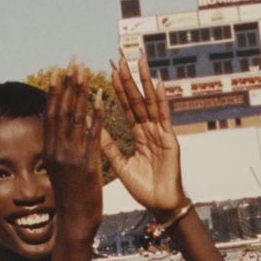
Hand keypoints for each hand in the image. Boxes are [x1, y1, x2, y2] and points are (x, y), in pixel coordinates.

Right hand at [43, 63, 105, 241]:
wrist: (76, 221)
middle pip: (61, 111)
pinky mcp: (86, 164)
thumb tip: (57, 132)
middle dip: (67, 85)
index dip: (55, 92)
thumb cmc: (71, 196)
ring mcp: (70, 157)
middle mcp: (56, 150)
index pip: (50, 115)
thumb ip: (58, 149)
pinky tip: (102, 98)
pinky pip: (92, 134)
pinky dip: (96, 115)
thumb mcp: (60, 169)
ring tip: (85, 73)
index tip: (60, 72)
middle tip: (73, 63)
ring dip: (80, 93)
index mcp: (49, 150)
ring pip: (74, 118)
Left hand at [103, 57, 185, 216]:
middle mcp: (150, 129)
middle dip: (129, 77)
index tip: (109, 68)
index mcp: (139, 135)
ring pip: (150, 101)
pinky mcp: (170, 140)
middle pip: (138, 98)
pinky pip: (164, 116)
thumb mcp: (121, 164)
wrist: (160, 205)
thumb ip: (108, 146)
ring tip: (139, 60)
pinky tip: (157, 83)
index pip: (127, 106)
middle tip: (121, 55)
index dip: (118, 88)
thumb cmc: (143, 188)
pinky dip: (161, 99)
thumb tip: (90, 127)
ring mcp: (161, 132)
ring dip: (144, 80)